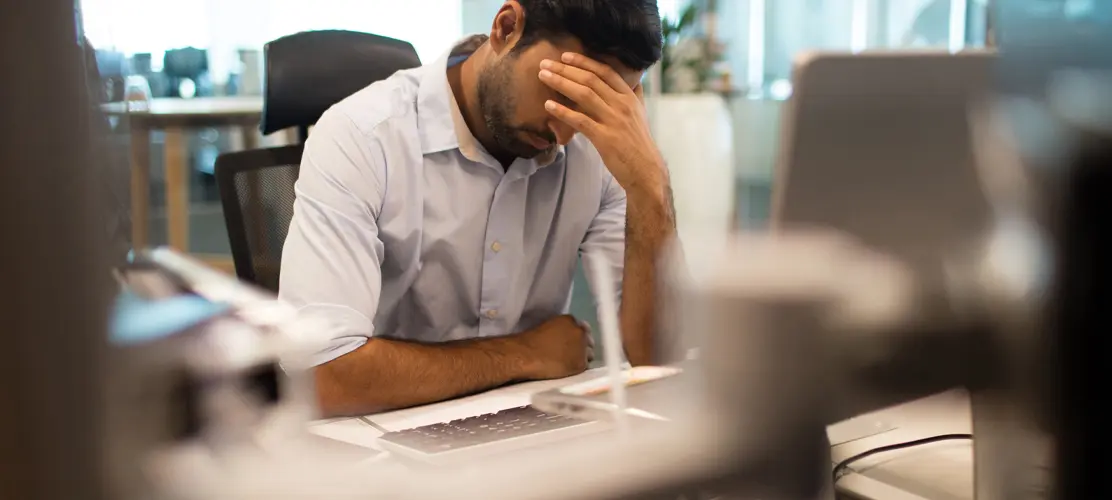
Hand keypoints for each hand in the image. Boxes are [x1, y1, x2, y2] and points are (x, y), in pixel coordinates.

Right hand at [511, 315, 591, 379]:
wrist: (525, 356)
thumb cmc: (531, 342)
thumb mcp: (549, 327)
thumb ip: (563, 329)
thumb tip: (569, 338)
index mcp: (570, 320)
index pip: (584, 328)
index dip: (578, 338)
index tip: (572, 344)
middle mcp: (579, 332)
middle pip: (589, 341)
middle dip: (582, 347)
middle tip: (571, 355)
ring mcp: (582, 348)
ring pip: (590, 354)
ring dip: (582, 358)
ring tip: (567, 363)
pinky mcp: (581, 363)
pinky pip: (585, 367)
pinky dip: (578, 369)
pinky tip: (567, 369)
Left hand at [539, 53, 667, 194]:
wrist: (645, 170)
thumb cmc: (639, 143)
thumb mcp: (641, 113)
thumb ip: (636, 94)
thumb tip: (635, 79)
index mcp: (629, 97)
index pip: (605, 71)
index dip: (584, 62)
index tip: (566, 56)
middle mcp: (622, 105)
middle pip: (590, 80)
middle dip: (566, 69)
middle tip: (545, 63)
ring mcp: (613, 120)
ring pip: (584, 95)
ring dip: (561, 83)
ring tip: (543, 76)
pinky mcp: (605, 138)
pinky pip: (580, 121)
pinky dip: (563, 112)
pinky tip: (548, 105)